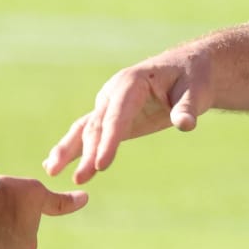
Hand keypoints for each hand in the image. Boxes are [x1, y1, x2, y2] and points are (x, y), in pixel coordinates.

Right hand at [44, 49, 210, 185]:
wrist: (189, 68)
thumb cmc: (194, 78)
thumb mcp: (197, 90)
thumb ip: (188, 107)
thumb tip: (185, 124)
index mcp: (132, 82)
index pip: (118, 116)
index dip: (109, 141)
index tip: (102, 165)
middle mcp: (114, 91)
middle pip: (98, 125)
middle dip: (89, 152)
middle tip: (81, 179)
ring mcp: (109, 103)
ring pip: (86, 128)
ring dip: (69, 149)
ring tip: (51, 170)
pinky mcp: (112, 116)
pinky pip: (89, 132)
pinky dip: (72, 147)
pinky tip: (54, 164)